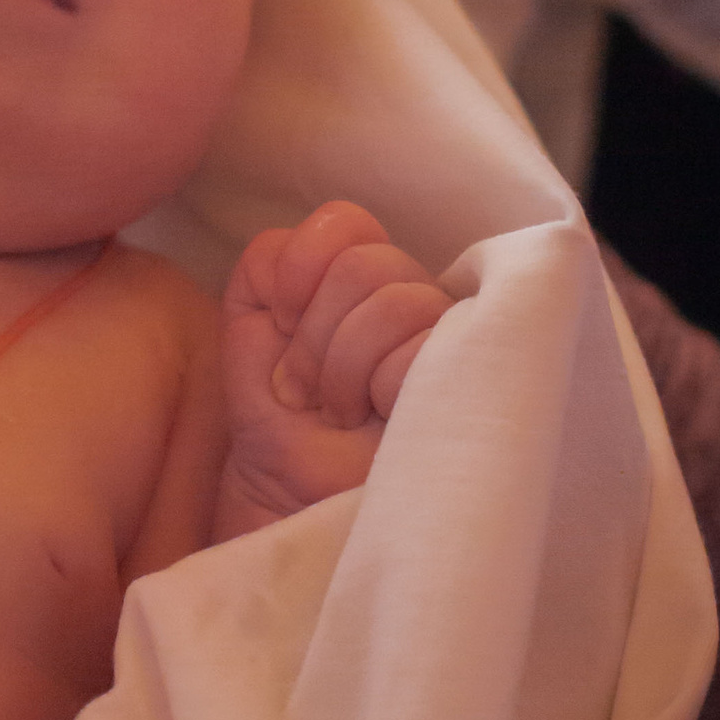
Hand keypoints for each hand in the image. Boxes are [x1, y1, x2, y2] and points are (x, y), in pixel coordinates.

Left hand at [216, 201, 451, 529]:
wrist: (288, 497)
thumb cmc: (278, 416)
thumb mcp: (249, 328)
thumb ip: (264, 266)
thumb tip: (296, 251)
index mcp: (364, 277)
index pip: (347, 222)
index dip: (303, 264)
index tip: (282, 321)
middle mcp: (413, 298)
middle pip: (367, 263)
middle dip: (316, 334)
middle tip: (311, 388)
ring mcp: (448, 338)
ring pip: (398, 301)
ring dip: (344, 368)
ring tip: (340, 410)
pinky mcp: (469, 382)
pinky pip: (421, 349)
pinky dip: (379, 387)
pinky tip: (375, 424)